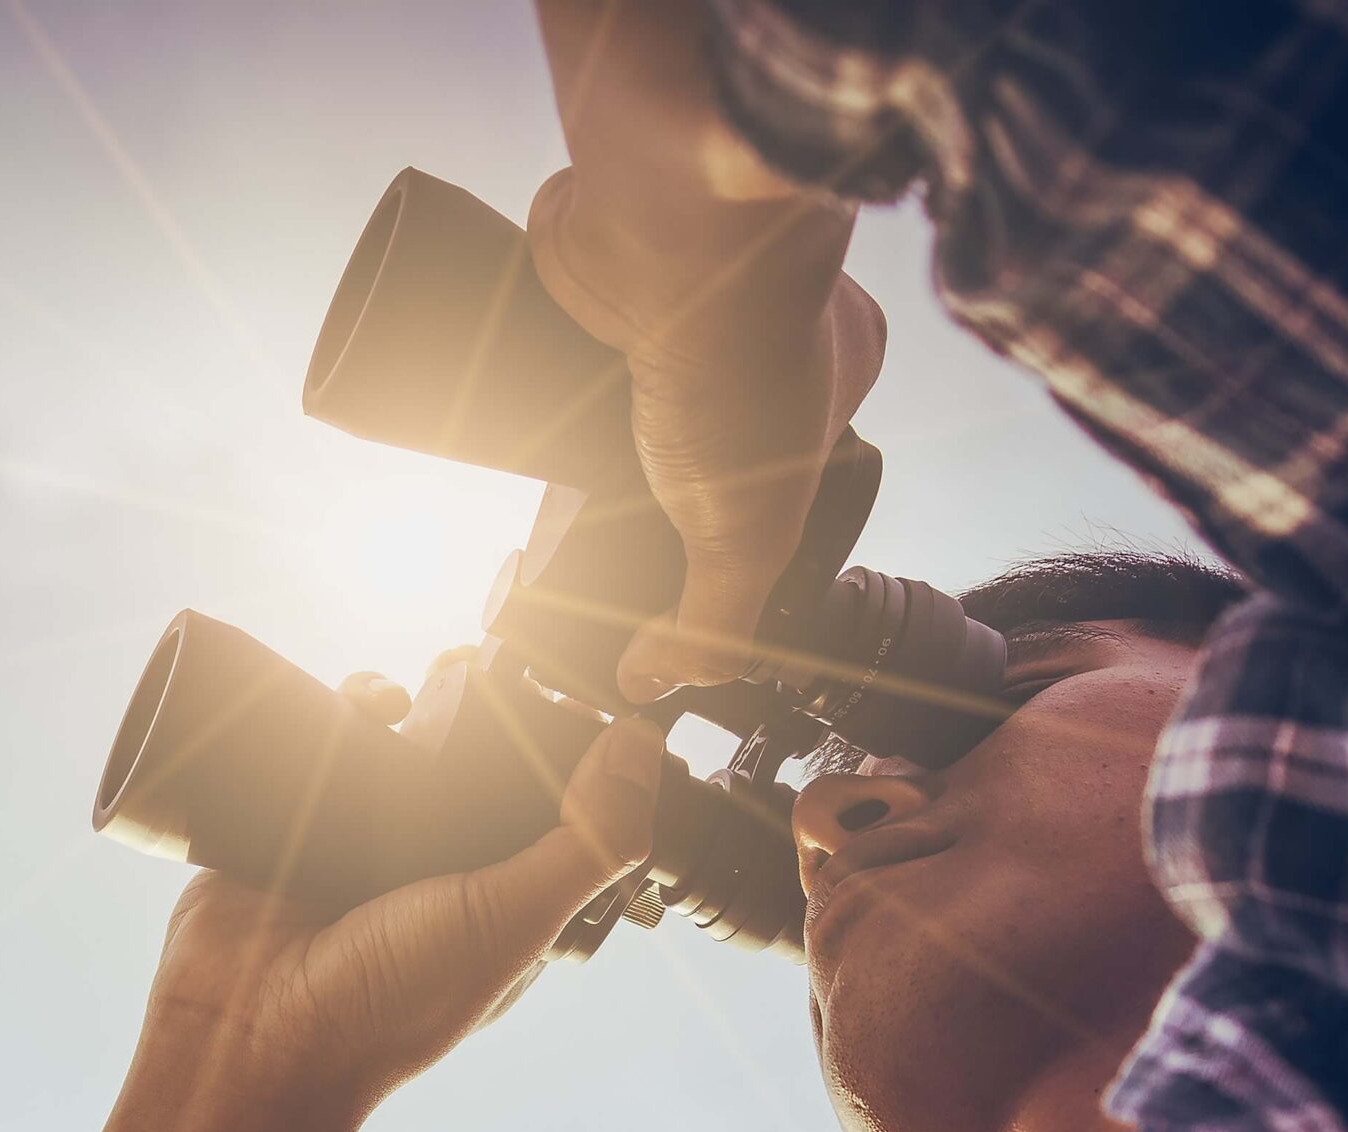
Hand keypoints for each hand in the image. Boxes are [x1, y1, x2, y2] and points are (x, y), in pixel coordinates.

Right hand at [131, 706, 665, 1118]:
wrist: (246, 1034)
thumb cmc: (387, 1006)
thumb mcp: (511, 920)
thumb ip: (588, 843)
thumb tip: (643, 749)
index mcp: (502, 901)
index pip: (551, 811)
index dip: (564, 754)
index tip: (573, 691)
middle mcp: (438, 873)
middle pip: (473, 767)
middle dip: (482, 712)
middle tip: (484, 664)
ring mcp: (365, 846)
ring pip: (402, 748)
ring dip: (415, 700)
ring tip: (427, 675)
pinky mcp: (298, 823)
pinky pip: (326, 750)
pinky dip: (342, 711)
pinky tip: (363, 694)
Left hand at [529, 1, 885, 702]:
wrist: (668, 232)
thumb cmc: (742, 356)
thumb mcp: (746, 534)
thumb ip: (715, 620)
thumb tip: (656, 682)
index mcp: (834, 363)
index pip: (784, 463)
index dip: (729, 516)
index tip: (673, 557)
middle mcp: (759, 314)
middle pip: (695, 422)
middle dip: (646, 474)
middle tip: (596, 523)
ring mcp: (679, 283)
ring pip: (625, 375)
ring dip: (584, 422)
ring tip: (546, 472)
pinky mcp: (602, 259)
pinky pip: (563, 325)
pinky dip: (538, 362)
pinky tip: (513, 406)